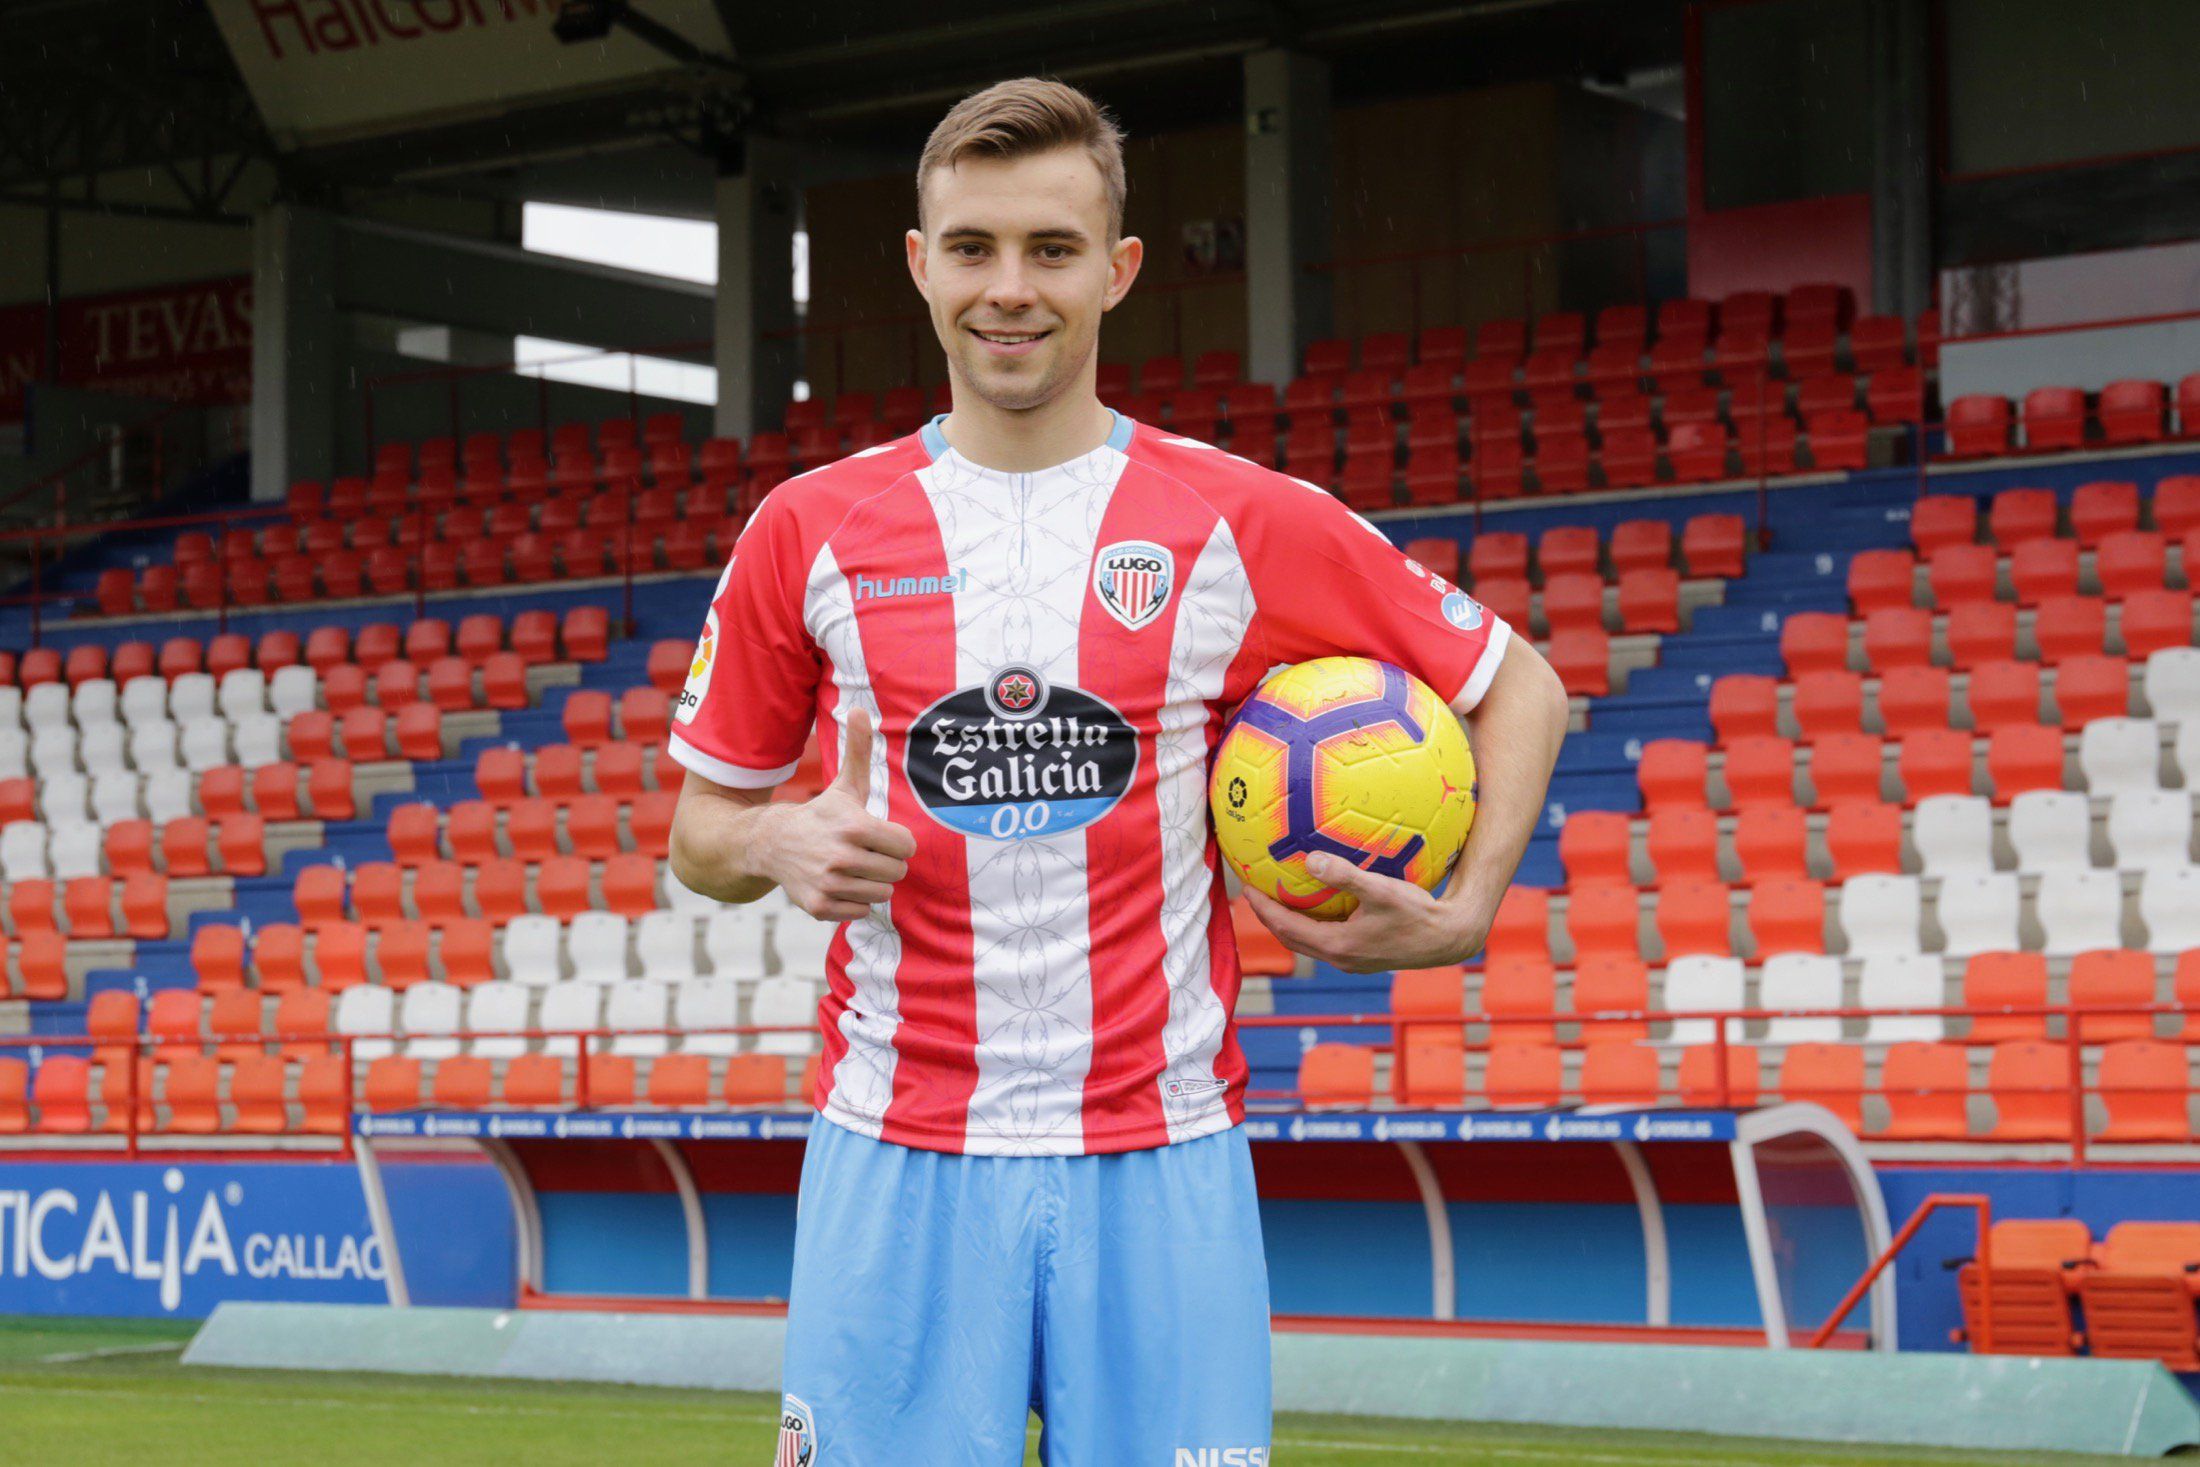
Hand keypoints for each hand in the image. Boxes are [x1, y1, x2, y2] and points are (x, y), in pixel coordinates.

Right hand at [761, 708, 917, 922]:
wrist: (772, 844)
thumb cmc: (821, 815)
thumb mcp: (844, 786)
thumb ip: (858, 750)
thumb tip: (860, 708)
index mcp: (855, 826)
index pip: (907, 846)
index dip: (896, 841)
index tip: (879, 836)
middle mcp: (841, 857)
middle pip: (897, 872)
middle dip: (886, 863)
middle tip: (864, 853)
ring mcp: (829, 883)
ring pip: (882, 893)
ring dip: (872, 883)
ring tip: (851, 867)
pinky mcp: (820, 906)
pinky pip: (862, 911)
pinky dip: (855, 901)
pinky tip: (839, 884)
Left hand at [1240, 852, 1485, 973]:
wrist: (1450, 939)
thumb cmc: (1418, 914)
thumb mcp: (1380, 890)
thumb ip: (1344, 875)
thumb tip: (1310, 859)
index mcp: (1337, 946)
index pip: (1285, 927)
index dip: (1262, 908)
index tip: (1246, 887)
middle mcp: (1340, 958)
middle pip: (1290, 938)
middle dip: (1269, 916)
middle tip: (1253, 892)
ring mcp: (1352, 960)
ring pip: (1308, 941)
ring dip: (1289, 922)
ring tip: (1277, 897)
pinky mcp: (1364, 956)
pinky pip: (1326, 939)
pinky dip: (1311, 923)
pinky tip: (1318, 902)